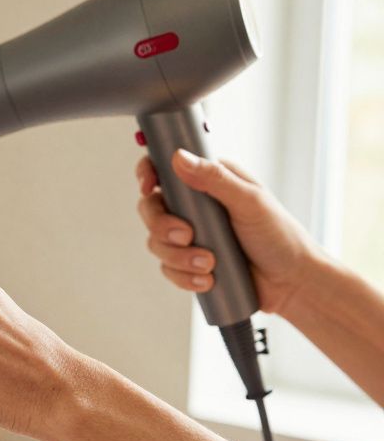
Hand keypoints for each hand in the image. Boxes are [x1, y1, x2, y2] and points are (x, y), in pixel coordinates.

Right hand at [136, 150, 318, 314]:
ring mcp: (191, 237)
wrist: (292, 282)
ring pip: (157, 242)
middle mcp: (195, 207)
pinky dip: (184, 276)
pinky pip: (168, 269)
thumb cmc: (281, 237)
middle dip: (162, 225)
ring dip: (178, 257)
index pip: (166, 170)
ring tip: (209, 264)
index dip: (148, 175)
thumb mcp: (250, 201)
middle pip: (152, 208)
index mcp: (210, 183)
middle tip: (185, 236)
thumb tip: (179, 158)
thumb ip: (214, 179)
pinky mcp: (190, 263)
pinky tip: (207, 279)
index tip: (148, 186)